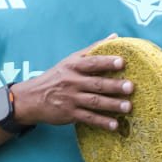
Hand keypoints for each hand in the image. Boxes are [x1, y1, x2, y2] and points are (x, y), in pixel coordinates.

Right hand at [13, 36, 132, 130]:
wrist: (32, 98)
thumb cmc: (56, 77)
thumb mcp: (70, 61)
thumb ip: (93, 50)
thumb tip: (115, 36)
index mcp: (73, 66)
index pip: (91, 63)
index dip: (107, 62)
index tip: (122, 62)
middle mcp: (72, 82)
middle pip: (96, 83)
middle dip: (114, 86)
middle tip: (130, 87)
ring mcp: (71, 99)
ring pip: (94, 102)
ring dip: (112, 105)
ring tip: (128, 107)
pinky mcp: (69, 114)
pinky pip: (88, 118)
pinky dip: (101, 122)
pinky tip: (114, 125)